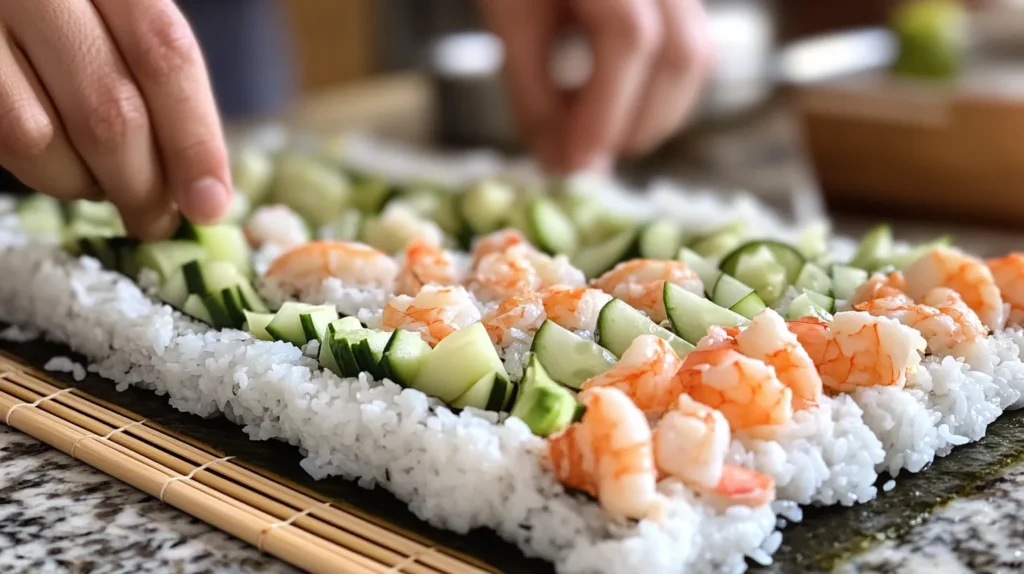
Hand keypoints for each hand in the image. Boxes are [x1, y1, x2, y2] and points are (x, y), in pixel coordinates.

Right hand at [0, 1, 230, 238]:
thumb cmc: (74, 14)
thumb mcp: (120, 17)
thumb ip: (157, 75)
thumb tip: (203, 185)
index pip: (166, 57)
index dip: (195, 141)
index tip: (210, 204)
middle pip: (110, 109)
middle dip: (143, 184)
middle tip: (156, 219)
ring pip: (42, 137)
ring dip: (86, 183)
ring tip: (103, 184)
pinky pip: (2, 140)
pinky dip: (42, 171)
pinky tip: (60, 164)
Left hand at [480, 0, 712, 173]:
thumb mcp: (509, 17)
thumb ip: (535, 95)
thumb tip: (563, 167)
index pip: (627, 37)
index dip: (604, 109)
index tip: (574, 163)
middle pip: (681, 52)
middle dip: (638, 122)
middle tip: (588, 158)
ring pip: (698, 54)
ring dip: (655, 113)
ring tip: (599, 134)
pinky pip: (691, 45)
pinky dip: (658, 89)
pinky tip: (613, 101)